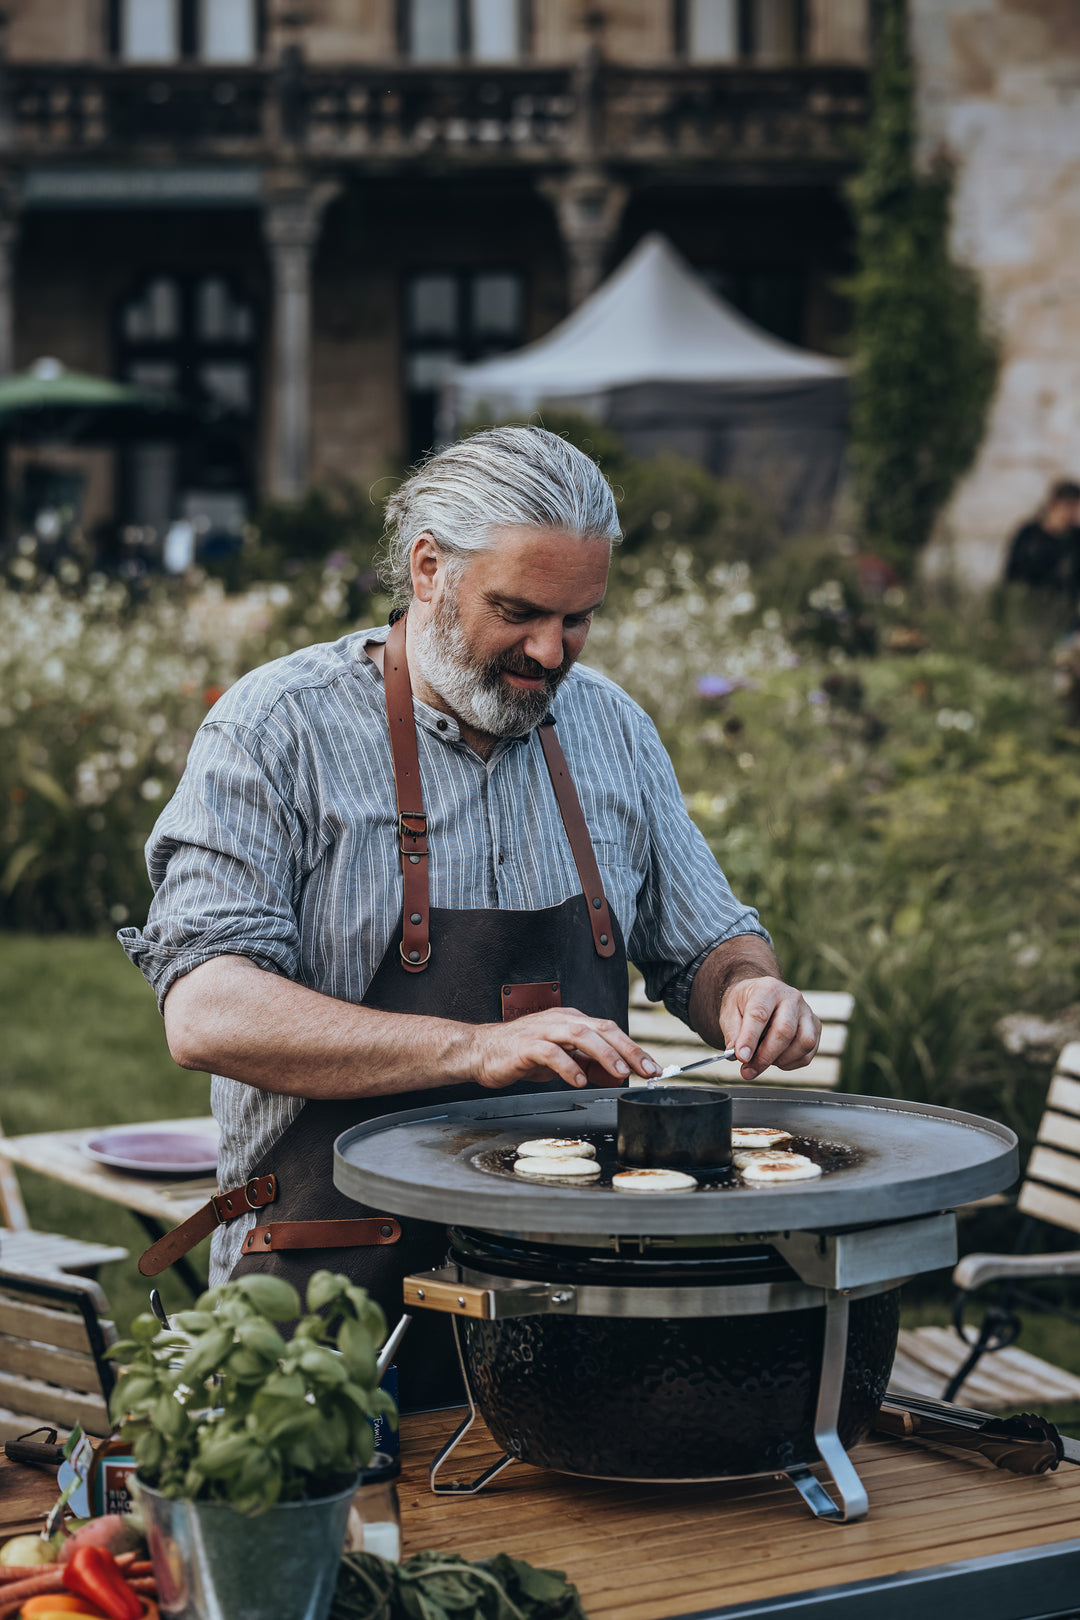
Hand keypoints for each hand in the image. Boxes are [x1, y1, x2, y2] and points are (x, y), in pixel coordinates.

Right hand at [466, 1009, 663, 1090]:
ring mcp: (543, 1031)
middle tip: (647, 1070)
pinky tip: (579, 1080)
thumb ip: (585, 1061)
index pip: (610, 1030)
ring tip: (620, 1073)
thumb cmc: (519, 1053)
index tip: (652, 1067)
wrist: (480, 1051)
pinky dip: (568, 1066)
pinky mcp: (525, 1046)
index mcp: (571, 1020)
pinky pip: (550, 1053)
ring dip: (604, 1054)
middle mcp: (560, 1021)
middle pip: (602, 1029)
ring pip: (580, 1035)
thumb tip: (613, 1071)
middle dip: (628, 1050)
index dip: (634, 1048)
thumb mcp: (560, 1057)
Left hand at [718, 976, 820, 1080]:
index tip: (742, 1057)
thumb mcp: (729, 1013)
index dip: (750, 1038)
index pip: (760, 1014)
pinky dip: (790, 1063)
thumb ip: (733, 1034)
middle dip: (765, 1056)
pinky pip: (807, 1053)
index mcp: (767, 989)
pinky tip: (776, 1058)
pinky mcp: (815, 1027)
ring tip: (763, 1059)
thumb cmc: (745, 1004)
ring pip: (803, 1043)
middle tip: (748, 1070)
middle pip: (785, 1030)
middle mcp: (792, 997)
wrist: (761, 996)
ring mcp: (807, 1012)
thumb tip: (737, 1055)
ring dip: (780, 1060)